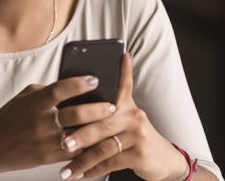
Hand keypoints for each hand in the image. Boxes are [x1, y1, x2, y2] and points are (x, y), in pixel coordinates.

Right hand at [0, 75, 117, 180]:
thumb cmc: (8, 119)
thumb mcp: (23, 98)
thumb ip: (46, 91)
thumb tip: (70, 86)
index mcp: (34, 103)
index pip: (60, 89)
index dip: (79, 83)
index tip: (95, 80)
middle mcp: (41, 121)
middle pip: (76, 114)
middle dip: (98, 109)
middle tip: (113, 105)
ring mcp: (45, 141)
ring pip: (79, 135)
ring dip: (97, 130)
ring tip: (111, 124)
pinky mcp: (48, 157)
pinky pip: (73, 152)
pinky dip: (88, 147)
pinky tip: (99, 142)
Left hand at [57, 53, 188, 180]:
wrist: (163, 159)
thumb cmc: (134, 137)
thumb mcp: (126, 119)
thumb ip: (106, 110)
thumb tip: (76, 102)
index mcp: (127, 104)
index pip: (123, 84)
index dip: (122, 70)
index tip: (118, 56)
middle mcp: (134, 116)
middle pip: (102, 123)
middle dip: (79, 134)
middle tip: (61, 142)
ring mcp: (138, 135)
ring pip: (103, 147)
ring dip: (82, 160)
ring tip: (65, 169)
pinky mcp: (140, 154)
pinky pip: (110, 163)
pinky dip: (93, 171)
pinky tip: (80, 175)